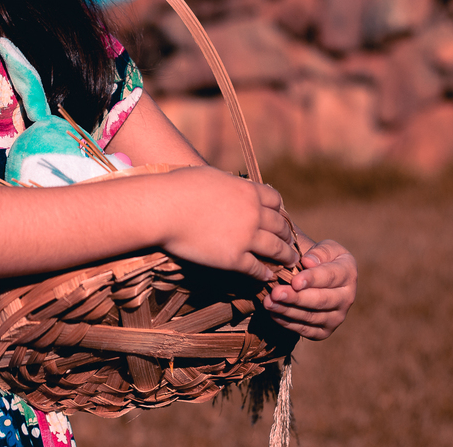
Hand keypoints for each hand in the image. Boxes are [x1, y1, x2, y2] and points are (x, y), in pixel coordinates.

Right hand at [158, 167, 299, 280]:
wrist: (163, 208)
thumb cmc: (179, 187)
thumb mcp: (210, 176)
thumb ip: (227, 184)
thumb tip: (228, 182)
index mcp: (248, 191)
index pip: (276, 201)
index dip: (280, 211)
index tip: (280, 218)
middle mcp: (253, 214)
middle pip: (280, 226)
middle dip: (287, 235)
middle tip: (289, 242)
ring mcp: (246, 237)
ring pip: (276, 249)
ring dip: (285, 257)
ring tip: (289, 262)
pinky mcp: (234, 258)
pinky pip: (257, 268)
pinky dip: (265, 273)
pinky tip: (267, 277)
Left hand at [262, 239, 356, 339]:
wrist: (318, 276)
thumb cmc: (319, 257)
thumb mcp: (323, 247)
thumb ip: (319, 252)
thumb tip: (309, 262)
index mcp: (348, 273)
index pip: (330, 277)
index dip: (312, 279)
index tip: (295, 281)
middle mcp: (347, 298)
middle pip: (321, 300)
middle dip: (296, 298)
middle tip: (276, 293)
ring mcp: (337, 317)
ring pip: (311, 317)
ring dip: (288, 311)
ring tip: (269, 302)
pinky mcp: (324, 331)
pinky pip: (306, 330)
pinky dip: (288, 323)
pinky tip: (274, 313)